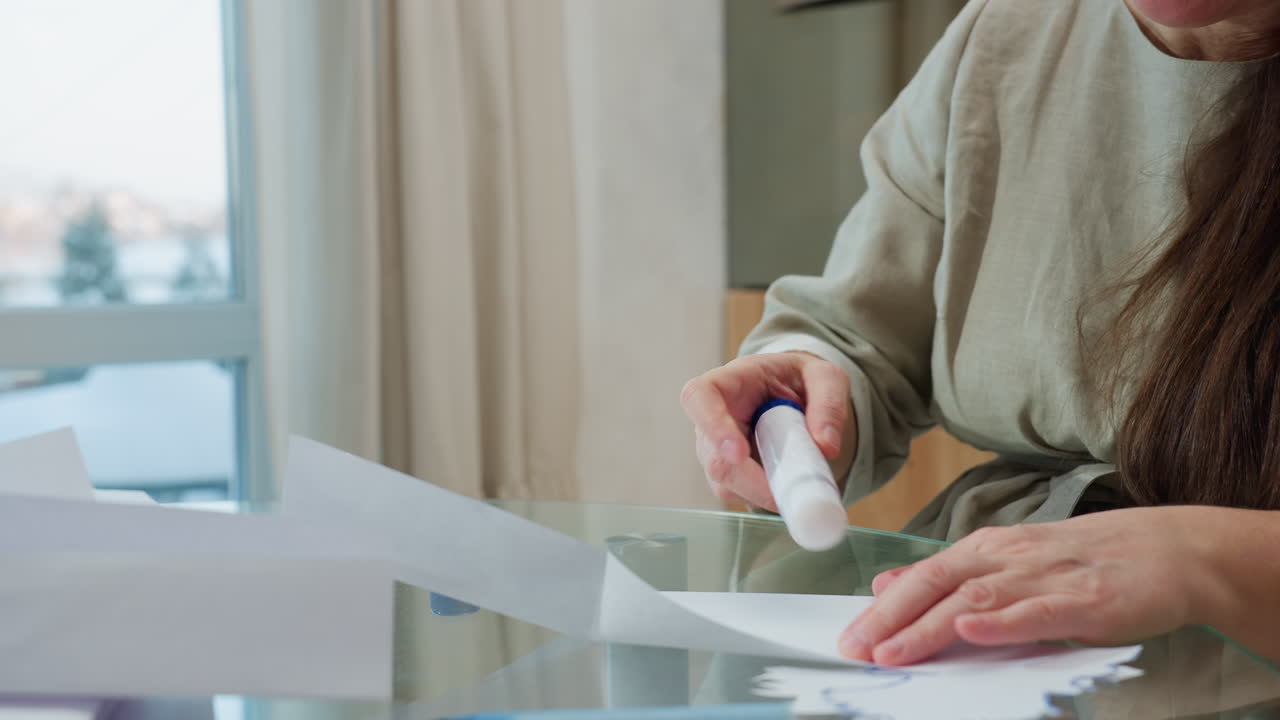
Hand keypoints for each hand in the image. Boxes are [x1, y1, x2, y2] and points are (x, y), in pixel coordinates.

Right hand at [680, 352, 853, 511]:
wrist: (794, 393)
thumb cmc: (800, 378)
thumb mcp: (825, 376)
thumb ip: (829, 403)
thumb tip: (825, 447)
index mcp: (729, 382)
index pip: (700, 398)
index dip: (713, 425)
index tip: (738, 452)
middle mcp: (712, 418)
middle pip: (713, 456)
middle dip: (751, 480)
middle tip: (788, 493)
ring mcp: (715, 450)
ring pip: (726, 484)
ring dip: (764, 492)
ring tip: (801, 485)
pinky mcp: (729, 475)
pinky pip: (742, 495)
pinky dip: (769, 498)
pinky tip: (790, 486)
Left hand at [839, 507, 1218, 664]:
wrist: (1169, 550)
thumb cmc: (1087, 562)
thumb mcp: (1011, 562)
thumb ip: (954, 576)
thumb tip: (889, 584)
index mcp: (988, 548)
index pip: (923, 576)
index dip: (883, 606)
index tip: (849, 635)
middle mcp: (1008, 556)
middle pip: (937, 584)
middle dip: (891, 618)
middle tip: (856, 648)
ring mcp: (1044, 577)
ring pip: (975, 599)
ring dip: (929, 626)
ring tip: (894, 652)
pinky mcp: (1083, 600)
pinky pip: (1034, 612)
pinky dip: (1000, 622)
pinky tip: (970, 632)